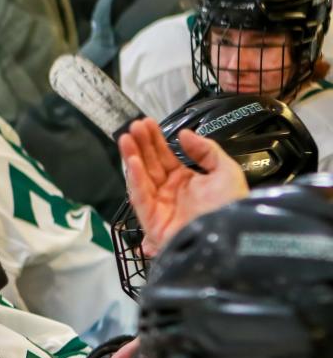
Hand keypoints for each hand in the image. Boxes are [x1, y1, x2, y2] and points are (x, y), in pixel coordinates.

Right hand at [118, 118, 248, 253]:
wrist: (230, 235)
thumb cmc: (231, 204)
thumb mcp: (226, 170)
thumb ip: (205, 150)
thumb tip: (183, 135)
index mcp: (185, 181)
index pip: (164, 157)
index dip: (155, 140)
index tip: (146, 122)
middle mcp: (169, 192)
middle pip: (150, 164)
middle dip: (141, 145)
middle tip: (133, 126)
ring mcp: (159, 206)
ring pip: (141, 178)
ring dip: (132, 157)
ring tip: (125, 138)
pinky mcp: (151, 220)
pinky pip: (140, 198)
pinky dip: (135, 180)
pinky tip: (132, 162)